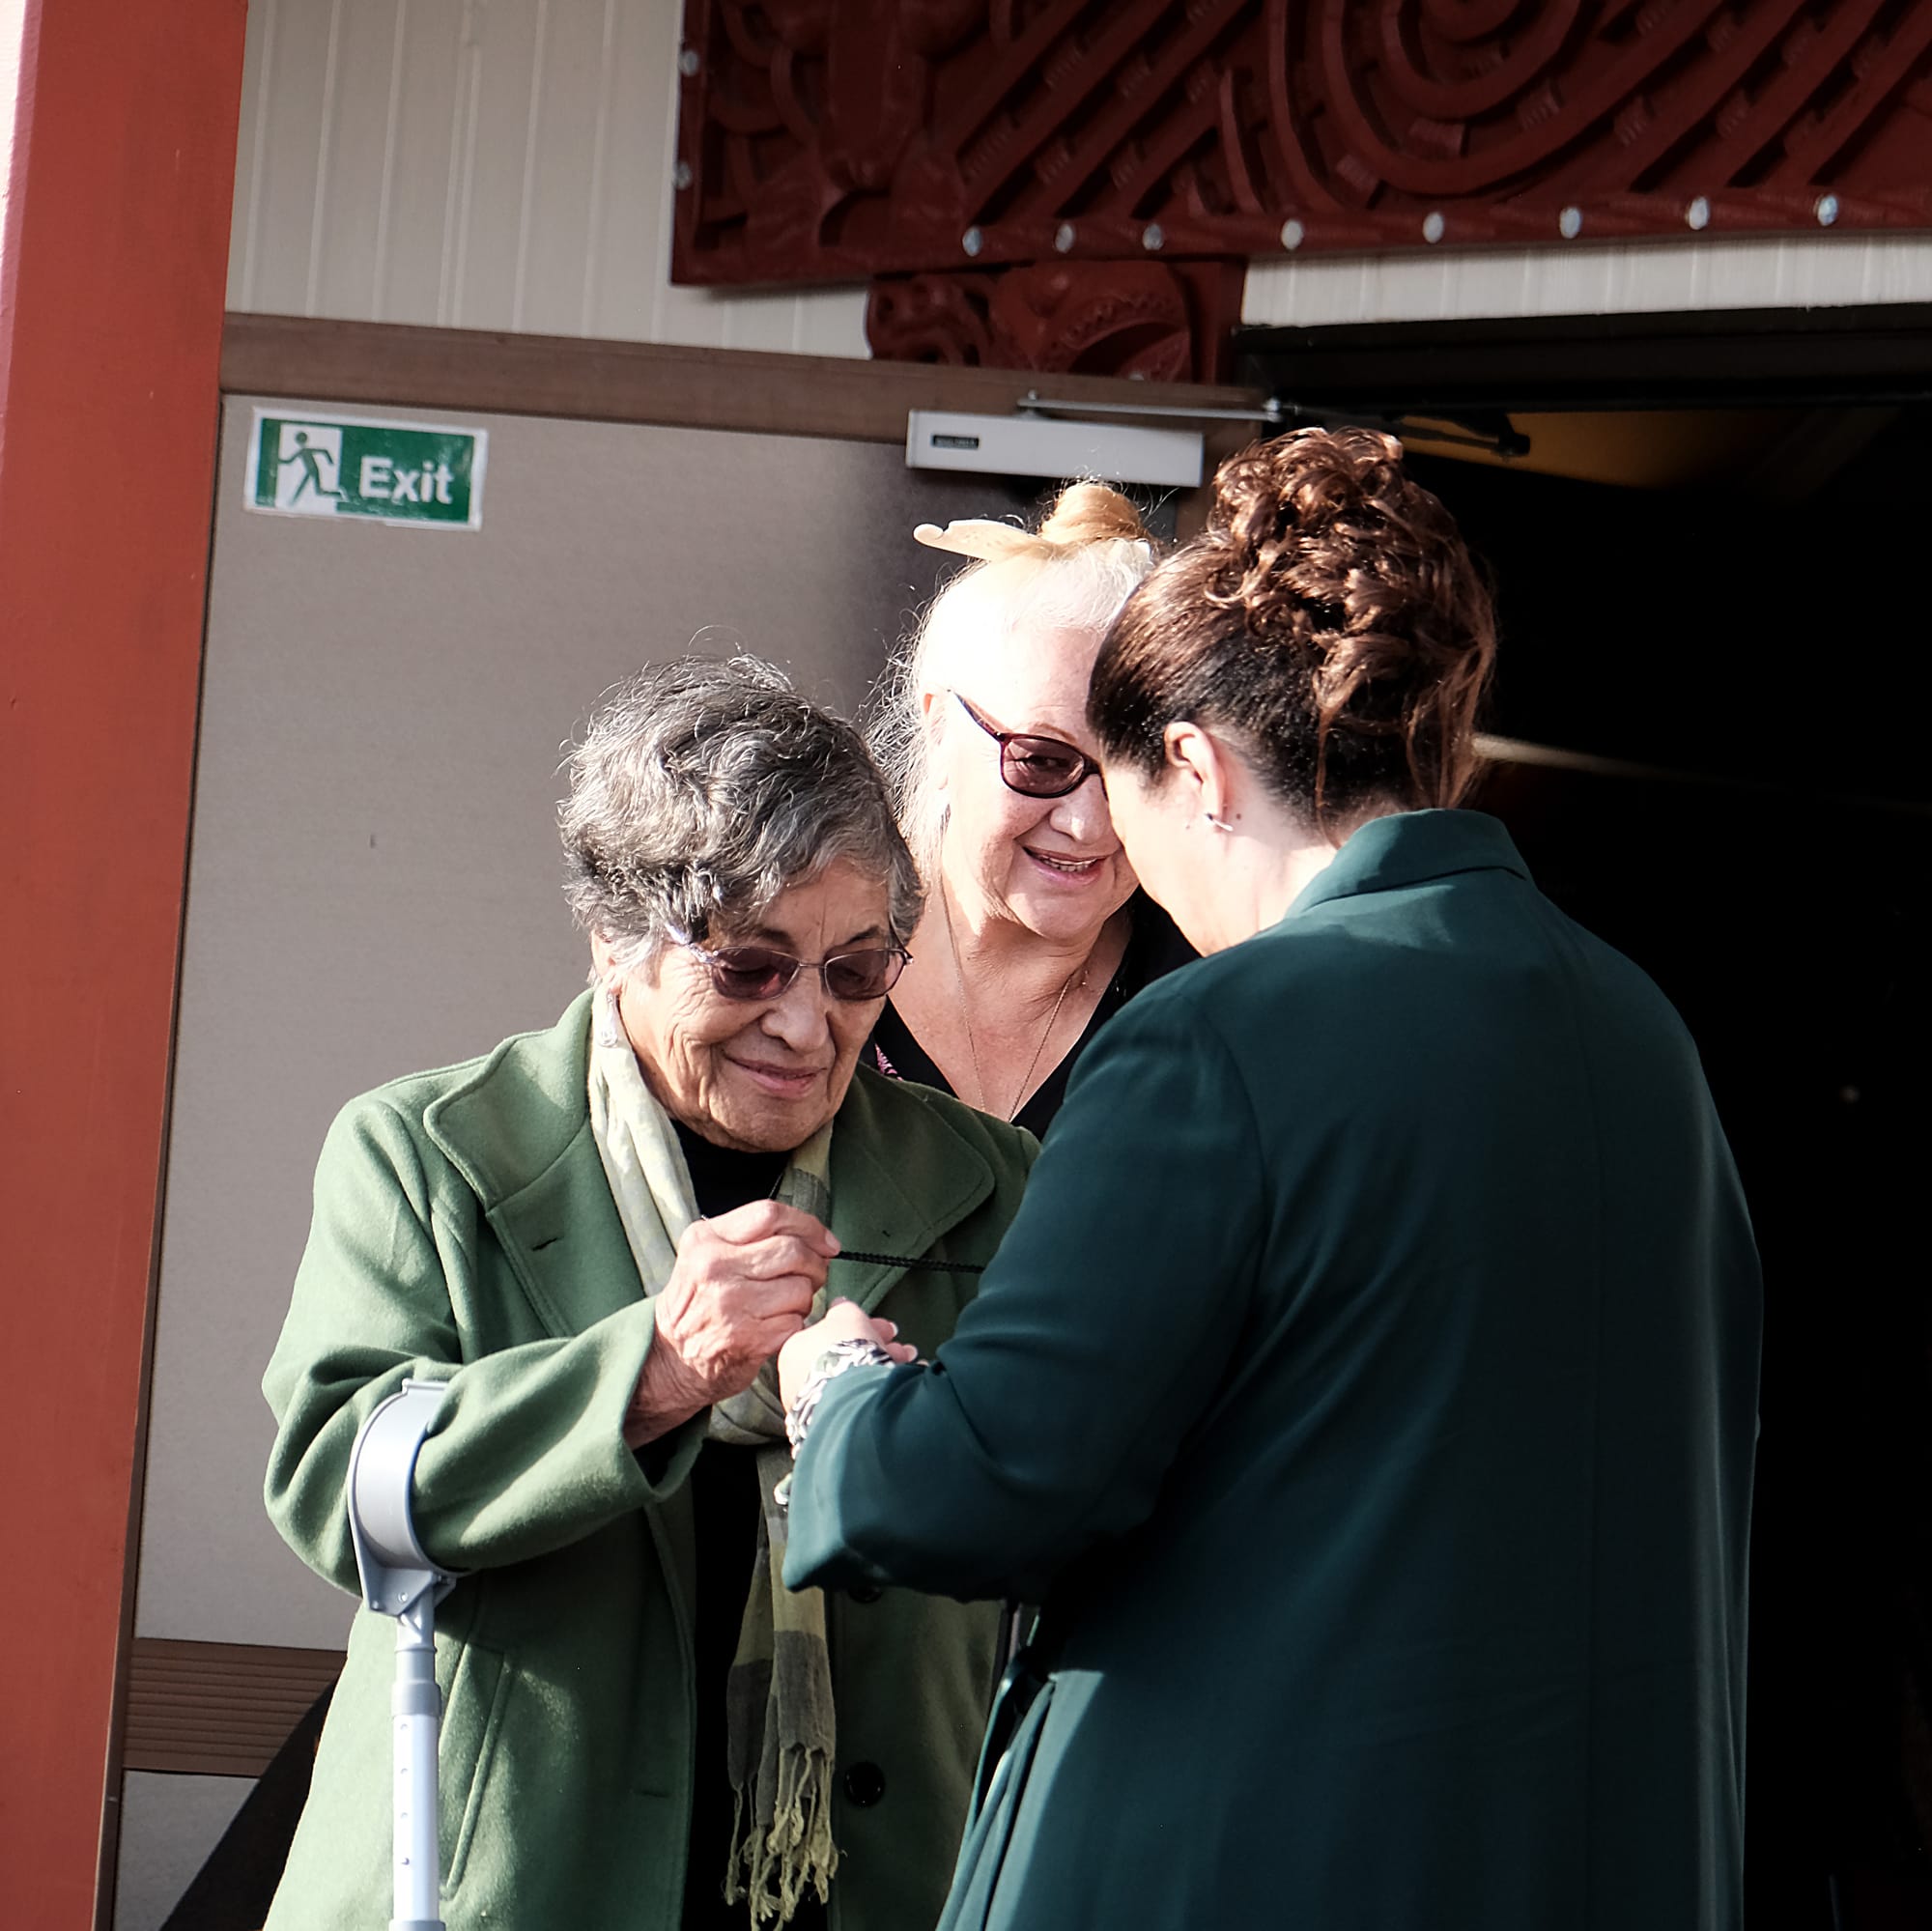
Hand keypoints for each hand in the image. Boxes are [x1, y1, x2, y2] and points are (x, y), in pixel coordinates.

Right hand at [624, 1202, 837, 1445]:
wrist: (669, 1360)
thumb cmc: (698, 1304)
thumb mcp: (706, 1256)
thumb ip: (752, 1239)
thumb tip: (819, 1240)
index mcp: (706, 1240)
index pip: (770, 1215)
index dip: (808, 1226)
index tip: (827, 1242)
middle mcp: (715, 1267)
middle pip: (793, 1250)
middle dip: (815, 1264)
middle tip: (813, 1276)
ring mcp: (731, 1304)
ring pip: (800, 1288)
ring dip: (805, 1298)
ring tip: (787, 1305)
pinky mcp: (748, 1338)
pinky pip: (796, 1321)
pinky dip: (796, 1325)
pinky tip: (778, 1327)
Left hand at [778, 1299, 914, 1412]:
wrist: (851, 1400)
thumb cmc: (843, 1352)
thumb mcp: (845, 1314)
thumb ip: (842, 1308)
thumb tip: (840, 1304)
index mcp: (793, 1351)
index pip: (829, 1335)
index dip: (860, 1328)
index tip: (883, 1329)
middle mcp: (796, 1381)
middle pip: (843, 1359)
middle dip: (876, 1349)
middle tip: (900, 1347)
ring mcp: (812, 1407)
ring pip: (853, 1381)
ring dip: (882, 1369)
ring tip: (909, 1365)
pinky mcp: (831, 1427)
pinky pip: (858, 1403)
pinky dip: (879, 1393)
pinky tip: (902, 1387)